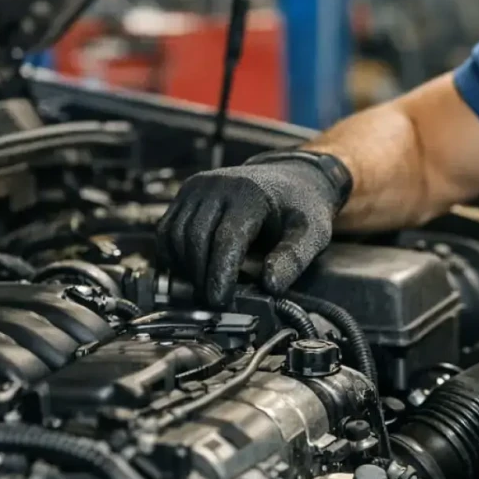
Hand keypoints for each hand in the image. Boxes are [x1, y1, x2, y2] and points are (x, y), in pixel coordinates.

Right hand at [156, 152, 349, 306]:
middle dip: (200, 276)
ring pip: (176, 234)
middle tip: (211, 301)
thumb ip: (293, 258)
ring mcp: (199, 187)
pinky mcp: (186, 192)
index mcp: (251, 193)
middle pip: (195, 238)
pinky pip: (167, 228)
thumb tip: (270, 286)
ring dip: (185, 267)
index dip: (219, 274)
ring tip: (203, 287)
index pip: (226, 239)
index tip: (219, 300)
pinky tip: (190, 270)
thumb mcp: (312, 232)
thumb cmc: (299, 206)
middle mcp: (219, 185)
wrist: (289, 177)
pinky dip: (172, 254)